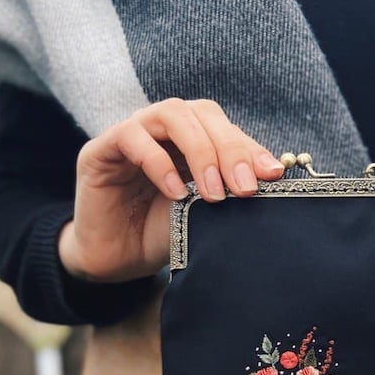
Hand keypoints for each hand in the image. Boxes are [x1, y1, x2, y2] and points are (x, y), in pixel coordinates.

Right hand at [58, 98, 284, 282]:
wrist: (115, 261)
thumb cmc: (160, 234)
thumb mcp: (204, 216)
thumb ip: (229, 195)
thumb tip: (272, 186)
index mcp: (192, 140)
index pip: (227, 128)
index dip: (251, 148)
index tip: (272, 176)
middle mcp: (164, 130)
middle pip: (203, 114)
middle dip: (230, 149)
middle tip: (244, 188)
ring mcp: (133, 134)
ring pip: (172, 114)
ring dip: (199, 151)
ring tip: (213, 193)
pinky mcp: (101, 148)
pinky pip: (132, 137)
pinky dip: (159, 162)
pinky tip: (176, 194)